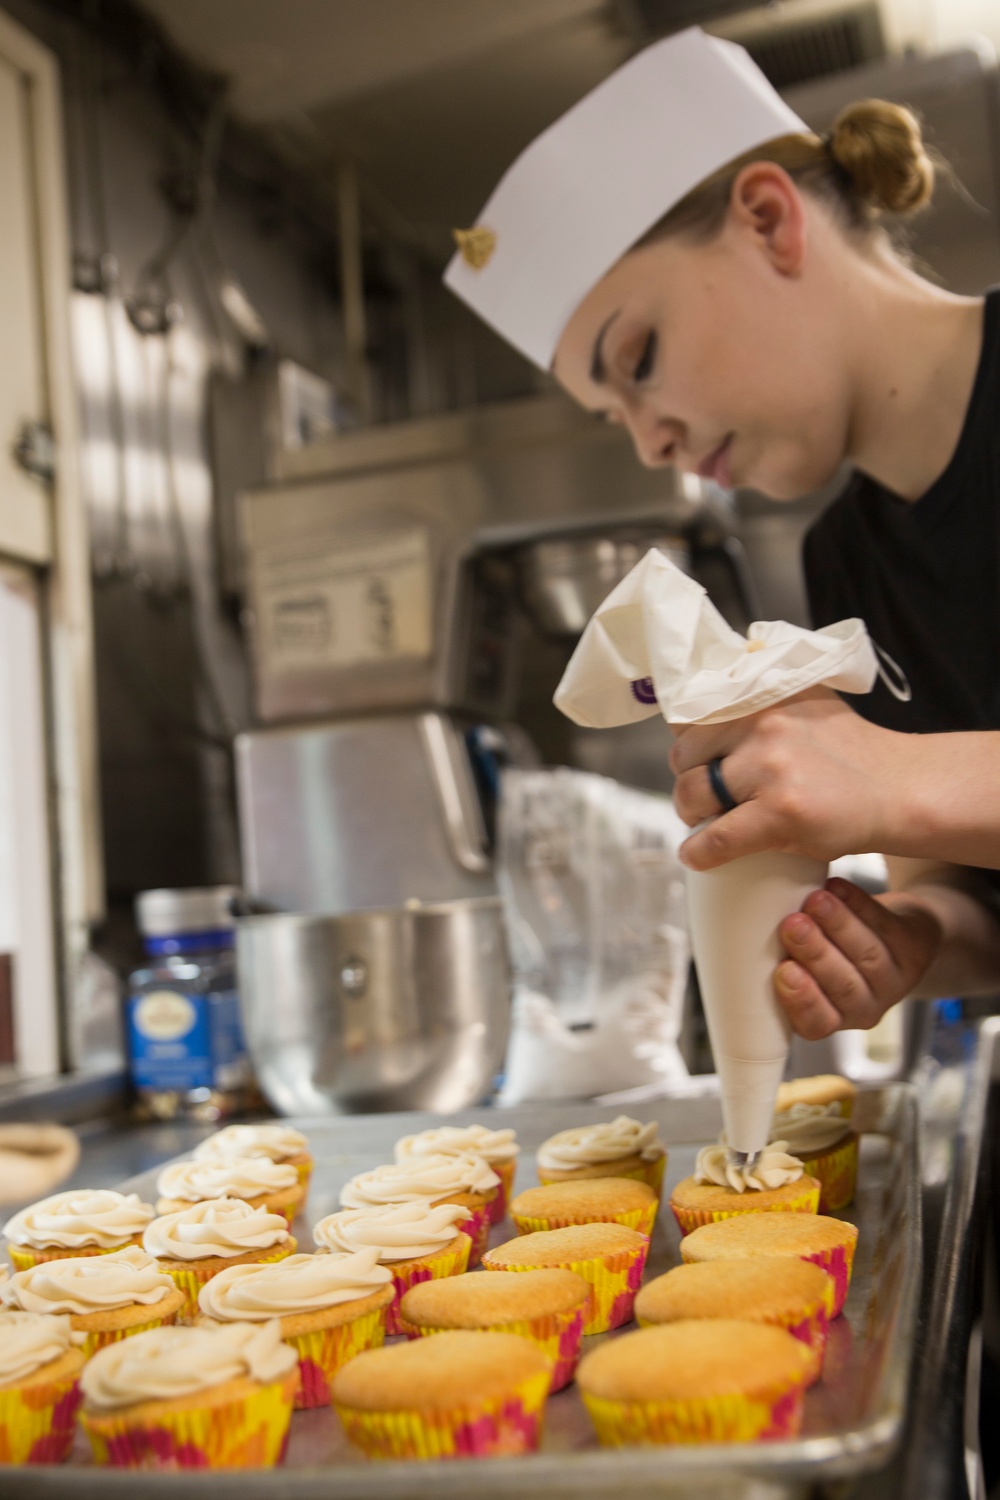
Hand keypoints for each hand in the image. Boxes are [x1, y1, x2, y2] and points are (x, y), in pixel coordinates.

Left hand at [670, 688, 907, 869]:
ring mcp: (771, 766)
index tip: (697, 764)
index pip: (693, 716)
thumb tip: (702, 712)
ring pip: (693, 794)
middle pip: (685, 755)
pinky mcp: (780, 812)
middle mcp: (764, 721)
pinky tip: (698, 856)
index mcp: (764, 693)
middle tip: (706, 799)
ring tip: (709, 823)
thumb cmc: (848, 753)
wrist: (899, 788)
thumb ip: (759, 704)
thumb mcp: (802, 706)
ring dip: (692, 814)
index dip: (690, 746)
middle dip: (690, 780)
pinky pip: (716, 838)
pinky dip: (699, 852)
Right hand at [774, 877, 941, 1039]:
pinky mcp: (915, 948)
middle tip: (793, 926)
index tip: (784, 972)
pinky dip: (862, 905)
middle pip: (845, 986)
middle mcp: (864, 1007)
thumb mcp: (799, 964)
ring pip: (869, 956)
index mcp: (830, 1017)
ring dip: (841, 926)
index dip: (802, 1001)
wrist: (893, 934)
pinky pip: (889, 927)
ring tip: (816, 900)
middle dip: (818, 954)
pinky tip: (839, 887)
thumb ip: (774, 959)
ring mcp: (895, 980)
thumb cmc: (830, 949)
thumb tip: (724, 930)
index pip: (816, 1022)